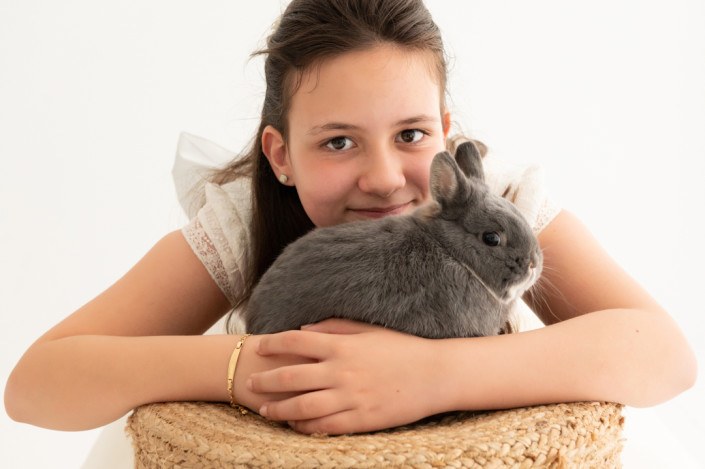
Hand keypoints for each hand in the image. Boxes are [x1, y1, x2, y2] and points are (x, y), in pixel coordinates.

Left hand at [245, 319, 447, 434]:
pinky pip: (324, 426)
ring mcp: (350, 397)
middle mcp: (341, 371)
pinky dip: (304, 427)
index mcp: (342, 346)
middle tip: (250, 384)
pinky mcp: (361, 419)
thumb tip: (304, 329)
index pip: (296, 341)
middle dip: (266, 380)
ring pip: (302, 406)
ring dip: (279, 409)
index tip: (258, 346)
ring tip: (265, 410)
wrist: (435, 374)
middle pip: (291, 376)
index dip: (273, 344)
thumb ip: (334, 328)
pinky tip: (294, 425)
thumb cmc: (402, 348)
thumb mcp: (368, 331)